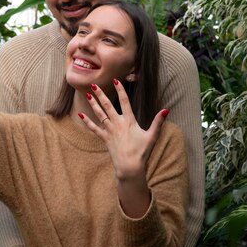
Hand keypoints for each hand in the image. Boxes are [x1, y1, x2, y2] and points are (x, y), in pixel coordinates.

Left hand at [79, 79, 168, 216]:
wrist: (129, 166)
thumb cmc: (142, 152)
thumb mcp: (152, 136)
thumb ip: (158, 122)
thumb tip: (166, 110)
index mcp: (129, 121)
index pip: (124, 102)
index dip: (120, 90)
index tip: (116, 80)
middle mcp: (118, 123)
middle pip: (108, 106)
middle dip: (101, 95)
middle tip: (94, 85)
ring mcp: (110, 131)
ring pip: (100, 115)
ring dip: (93, 104)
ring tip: (87, 95)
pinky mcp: (105, 138)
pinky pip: (94, 128)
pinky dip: (87, 121)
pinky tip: (80, 115)